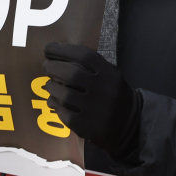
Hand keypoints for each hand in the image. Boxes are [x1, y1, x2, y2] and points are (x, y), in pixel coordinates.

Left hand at [43, 42, 140, 156]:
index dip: (62, 50)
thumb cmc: (114, 94)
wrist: (129, 124)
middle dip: (53, 67)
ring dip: (51, 87)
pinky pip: (63, 113)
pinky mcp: (87, 127)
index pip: (83, 56)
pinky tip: (54, 101)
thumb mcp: (110, 75)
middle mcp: (103, 90)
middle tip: (46, 66)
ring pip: (64, 94)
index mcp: (109, 74)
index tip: (48, 48)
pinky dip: (55, 105)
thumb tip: (58, 57)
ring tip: (49, 84)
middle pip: (70, 74)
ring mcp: (95, 110)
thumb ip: (90, 66)